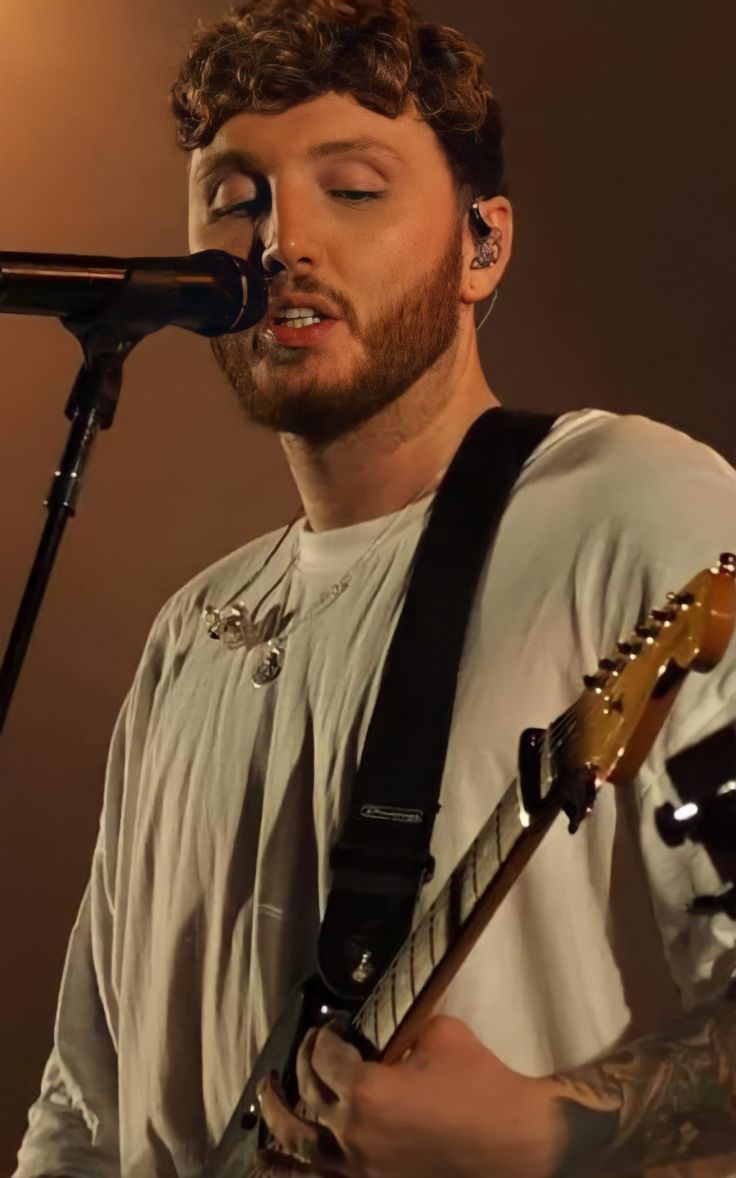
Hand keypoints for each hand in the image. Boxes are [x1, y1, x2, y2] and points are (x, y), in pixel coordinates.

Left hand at [257, 1014, 564, 1176]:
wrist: (516, 1144)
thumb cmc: (482, 1084)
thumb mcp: (440, 1035)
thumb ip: (401, 1032)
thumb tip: (386, 1034)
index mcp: (365, 1091)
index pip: (326, 1056)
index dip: (326, 1036)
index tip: (333, 1027)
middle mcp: (351, 1133)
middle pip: (310, 1094)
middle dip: (303, 1064)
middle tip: (308, 1048)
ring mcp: (359, 1170)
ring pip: (300, 1147)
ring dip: (278, 1119)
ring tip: (266, 1098)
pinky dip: (291, 1169)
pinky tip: (272, 1160)